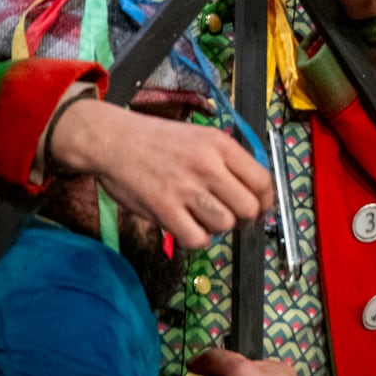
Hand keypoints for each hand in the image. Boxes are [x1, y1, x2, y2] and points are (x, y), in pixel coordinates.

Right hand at [47, 100, 274, 249]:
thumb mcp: (200, 136)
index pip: (262, 181)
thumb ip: (226, 160)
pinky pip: (197, 239)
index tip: (257, 206)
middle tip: (227, 214)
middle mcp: (207, 165)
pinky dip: (195, 238)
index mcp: (220, 145)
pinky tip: (186, 226)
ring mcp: (186, 188)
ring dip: (217, 227)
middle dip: (242, 217)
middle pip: (249, 208)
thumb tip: (254, 189)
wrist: (111, 139)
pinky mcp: (164, 208)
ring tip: (201, 216)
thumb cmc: (156, 140)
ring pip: (226, 225)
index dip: (264, 200)